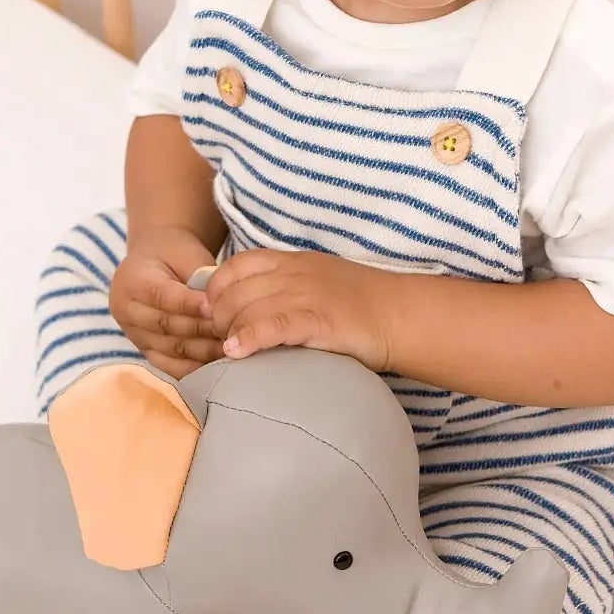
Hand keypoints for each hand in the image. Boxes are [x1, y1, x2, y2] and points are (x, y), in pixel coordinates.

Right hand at [110, 228, 224, 380]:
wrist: (157, 263)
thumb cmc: (176, 256)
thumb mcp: (188, 256)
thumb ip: (200, 278)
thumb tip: (219, 305)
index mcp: (132, 279)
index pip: (162, 296)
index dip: (189, 304)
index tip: (215, 308)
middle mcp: (125, 310)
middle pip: (165, 325)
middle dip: (201, 330)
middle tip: (232, 331)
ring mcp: (133, 334)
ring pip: (170, 349)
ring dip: (202, 351)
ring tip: (231, 348)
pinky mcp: (145, 352)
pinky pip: (170, 366)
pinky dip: (194, 368)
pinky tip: (218, 366)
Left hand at [199, 249, 392, 368]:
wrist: (400, 314)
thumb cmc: (362, 304)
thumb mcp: (318, 281)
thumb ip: (286, 287)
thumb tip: (250, 306)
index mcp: (292, 261)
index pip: (237, 265)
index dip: (216, 288)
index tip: (213, 310)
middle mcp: (294, 274)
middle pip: (235, 290)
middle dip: (218, 317)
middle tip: (218, 339)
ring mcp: (305, 295)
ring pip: (248, 309)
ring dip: (228, 332)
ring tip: (225, 351)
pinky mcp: (317, 320)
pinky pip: (271, 326)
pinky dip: (248, 339)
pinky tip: (236, 353)